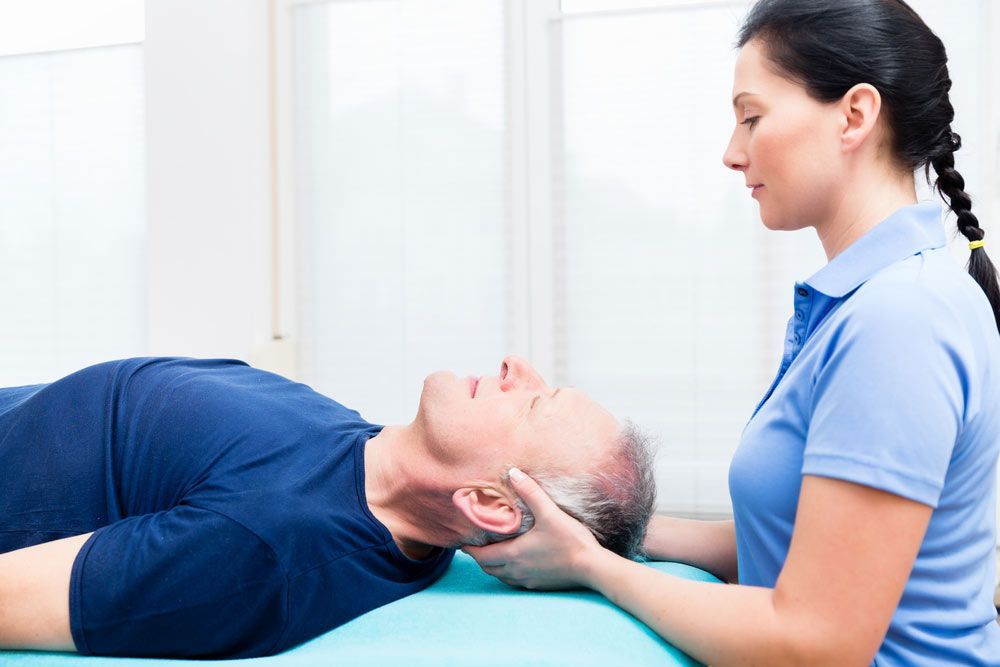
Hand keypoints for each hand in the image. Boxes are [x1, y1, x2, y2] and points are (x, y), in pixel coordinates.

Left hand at [462, 467, 603, 589]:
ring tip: (492, 554)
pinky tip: (516, 564)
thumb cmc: (570, 540)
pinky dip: (508, 573)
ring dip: (493, 567)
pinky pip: (515, 581)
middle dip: (480, 558)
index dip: (470, 549)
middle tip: (476, 546)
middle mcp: (516, 570)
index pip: (482, 556)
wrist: (592, 567)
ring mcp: (528, 580)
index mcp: (513, 554)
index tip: (462, 543)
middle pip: (488, 568)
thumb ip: (530, 492)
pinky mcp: (539, 585)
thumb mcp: (549, 512)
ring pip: (501, 576)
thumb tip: (513, 472)